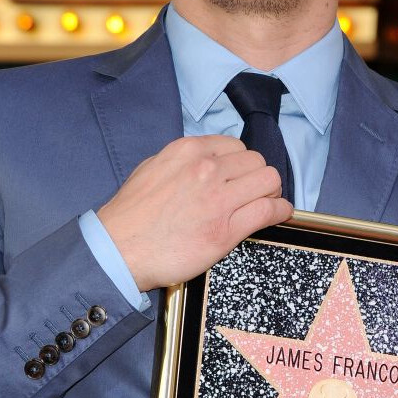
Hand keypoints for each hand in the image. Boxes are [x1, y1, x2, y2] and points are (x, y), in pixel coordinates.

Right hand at [97, 135, 291, 291]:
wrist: (118, 250)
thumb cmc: (130, 216)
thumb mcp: (152, 169)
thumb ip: (182, 161)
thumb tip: (206, 162)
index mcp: (188, 151)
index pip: (235, 146)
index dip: (242, 162)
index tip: (241, 175)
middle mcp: (206, 169)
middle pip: (256, 161)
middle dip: (257, 177)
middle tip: (253, 192)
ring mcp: (218, 199)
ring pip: (269, 181)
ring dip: (271, 192)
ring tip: (265, 203)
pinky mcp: (226, 230)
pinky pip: (269, 211)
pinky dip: (280, 211)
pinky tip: (279, 214)